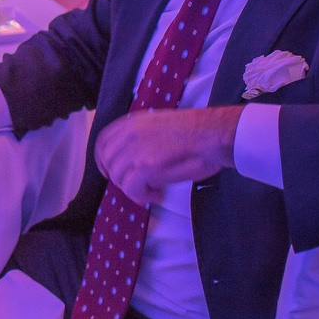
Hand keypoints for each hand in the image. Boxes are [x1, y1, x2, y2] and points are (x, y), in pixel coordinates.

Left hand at [93, 106, 242, 205]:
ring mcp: (137, 148)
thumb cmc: (198, 132)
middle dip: (120, 179)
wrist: (215, 134)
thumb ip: (142, 139)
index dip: (103, 160)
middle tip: (138, 187)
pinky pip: (131, 188)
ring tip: (153, 192)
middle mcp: (130, 132)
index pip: (103, 141)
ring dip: (133, 189)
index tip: (110, 172)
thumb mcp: (160, 125)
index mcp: (133, 121)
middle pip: (109, 162)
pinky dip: (141, 196)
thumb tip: (135, 162)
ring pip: (119, 177)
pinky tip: (156, 196)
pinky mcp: (147, 165)